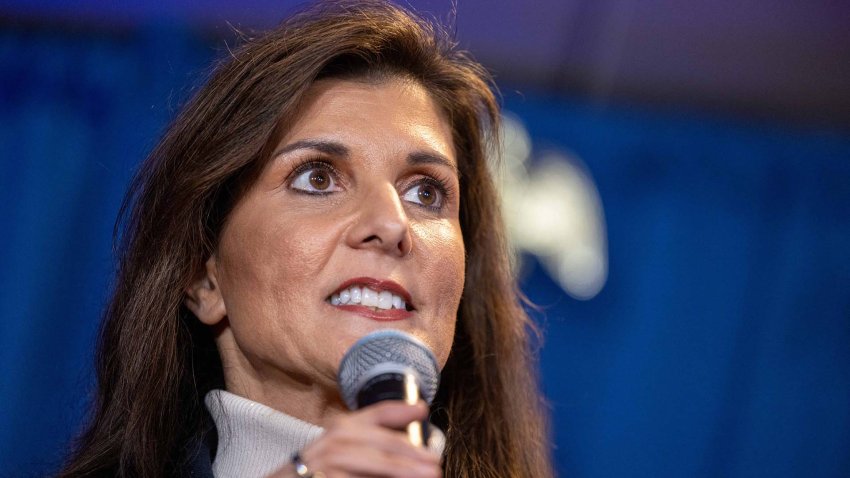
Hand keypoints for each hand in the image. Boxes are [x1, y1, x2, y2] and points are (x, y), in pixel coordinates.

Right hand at [268, 401, 441, 477]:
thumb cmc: (317, 470)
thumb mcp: (341, 450)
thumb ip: (373, 447)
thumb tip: (414, 455)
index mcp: (343, 429)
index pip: (376, 414)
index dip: (401, 409)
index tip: (422, 409)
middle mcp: (335, 441)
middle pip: (380, 442)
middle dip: (410, 453)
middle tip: (434, 462)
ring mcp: (327, 462)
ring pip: (372, 462)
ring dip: (401, 469)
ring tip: (427, 475)